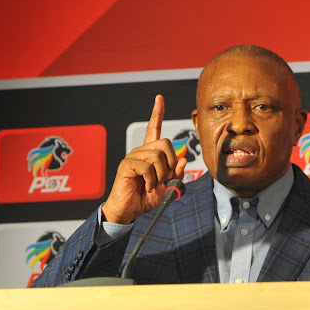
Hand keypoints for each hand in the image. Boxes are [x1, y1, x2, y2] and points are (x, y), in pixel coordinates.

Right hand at [102, 95, 186, 223]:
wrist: (129, 210)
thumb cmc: (144, 198)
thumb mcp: (166, 187)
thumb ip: (175, 173)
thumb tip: (183, 159)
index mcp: (150, 154)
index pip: (153, 129)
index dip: (157, 113)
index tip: (159, 98)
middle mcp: (141, 152)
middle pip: (165, 143)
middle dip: (170, 163)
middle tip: (164, 178)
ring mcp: (133, 157)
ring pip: (157, 156)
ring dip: (161, 174)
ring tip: (153, 185)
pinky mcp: (126, 165)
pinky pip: (147, 167)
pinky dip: (151, 181)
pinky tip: (146, 187)